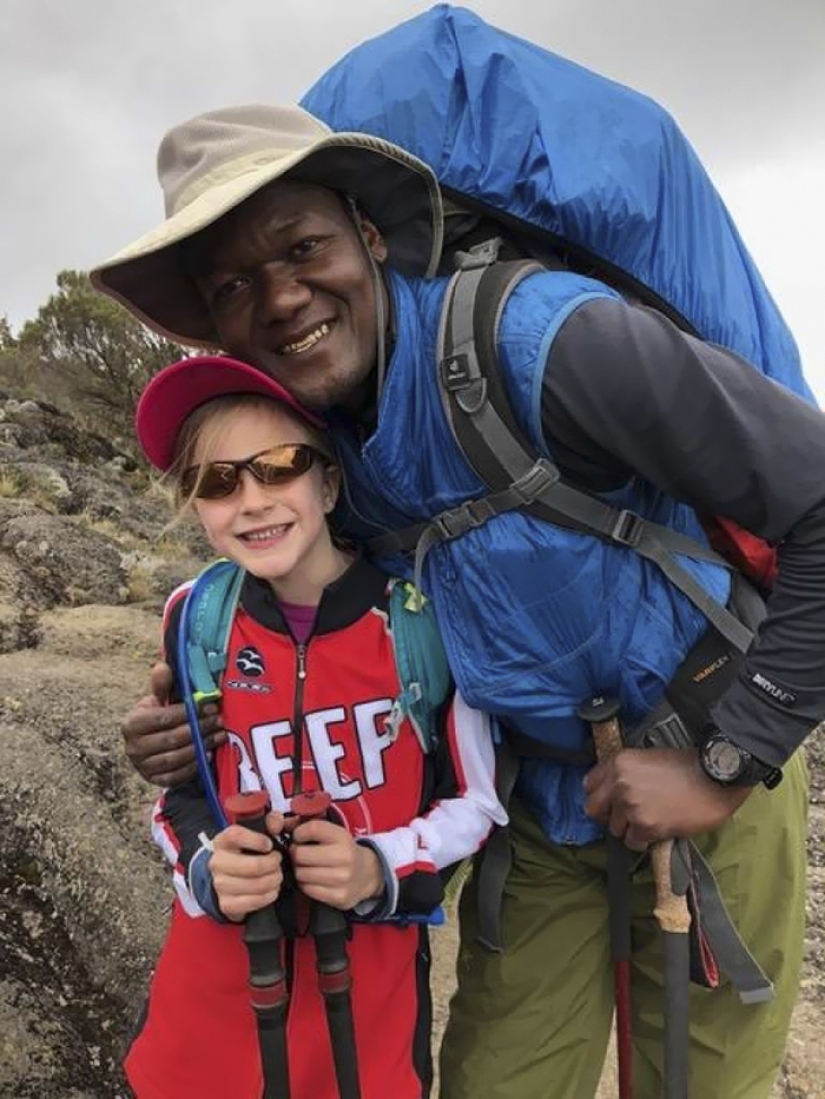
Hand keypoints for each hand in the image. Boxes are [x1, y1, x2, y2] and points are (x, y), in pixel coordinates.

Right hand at [121, 662, 225, 785]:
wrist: (149, 742)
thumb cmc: (157, 716)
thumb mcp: (158, 699)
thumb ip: (162, 685)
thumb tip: (162, 667)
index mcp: (132, 724)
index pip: (164, 718)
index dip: (189, 712)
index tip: (210, 705)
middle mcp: (133, 747)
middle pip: (172, 739)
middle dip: (200, 729)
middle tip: (219, 720)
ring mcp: (142, 767)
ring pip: (176, 758)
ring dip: (201, 746)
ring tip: (219, 735)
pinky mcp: (153, 780)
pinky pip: (176, 776)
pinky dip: (194, 765)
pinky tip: (208, 753)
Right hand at [211, 811, 284, 921]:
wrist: (227, 879)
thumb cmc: (246, 853)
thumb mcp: (256, 833)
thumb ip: (270, 822)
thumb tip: (277, 822)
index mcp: (222, 841)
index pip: (236, 835)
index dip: (257, 840)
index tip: (269, 845)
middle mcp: (217, 862)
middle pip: (253, 866)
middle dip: (273, 865)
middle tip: (278, 863)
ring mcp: (219, 885)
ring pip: (257, 885)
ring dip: (274, 881)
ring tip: (277, 876)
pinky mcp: (226, 904)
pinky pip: (254, 901)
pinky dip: (269, 896)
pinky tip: (272, 890)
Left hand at [290, 819, 383, 909]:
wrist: (367, 874)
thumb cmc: (343, 850)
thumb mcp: (332, 833)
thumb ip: (307, 825)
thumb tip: (283, 824)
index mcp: (342, 837)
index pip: (311, 829)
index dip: (298, 833)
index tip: (299, 837)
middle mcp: (344, 857)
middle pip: (300, 854)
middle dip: (296, 854)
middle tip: (301, 854)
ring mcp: (342, 878)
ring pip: (301, 874)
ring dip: (300, 870)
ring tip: (308, 867)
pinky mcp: (338, 896)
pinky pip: (307, 889)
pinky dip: (306, 884)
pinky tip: (313, 879)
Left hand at [583, 747, 751, 849]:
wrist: (715, 778)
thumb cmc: (686, 766)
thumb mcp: (647, 758)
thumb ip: (625, 772)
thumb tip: (612, 790)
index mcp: (618, 762)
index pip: (589, 785)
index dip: (600, 795)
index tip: (610, 801)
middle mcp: (619, 783)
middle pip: (593, 809)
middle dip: (607, 816)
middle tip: (624, 818)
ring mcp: (631, 805)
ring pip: (614, 829)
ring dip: (629, 829)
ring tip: (649, 821)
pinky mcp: (646, 826)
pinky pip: (632, 842)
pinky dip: (643, 841)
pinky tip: (657, 831)